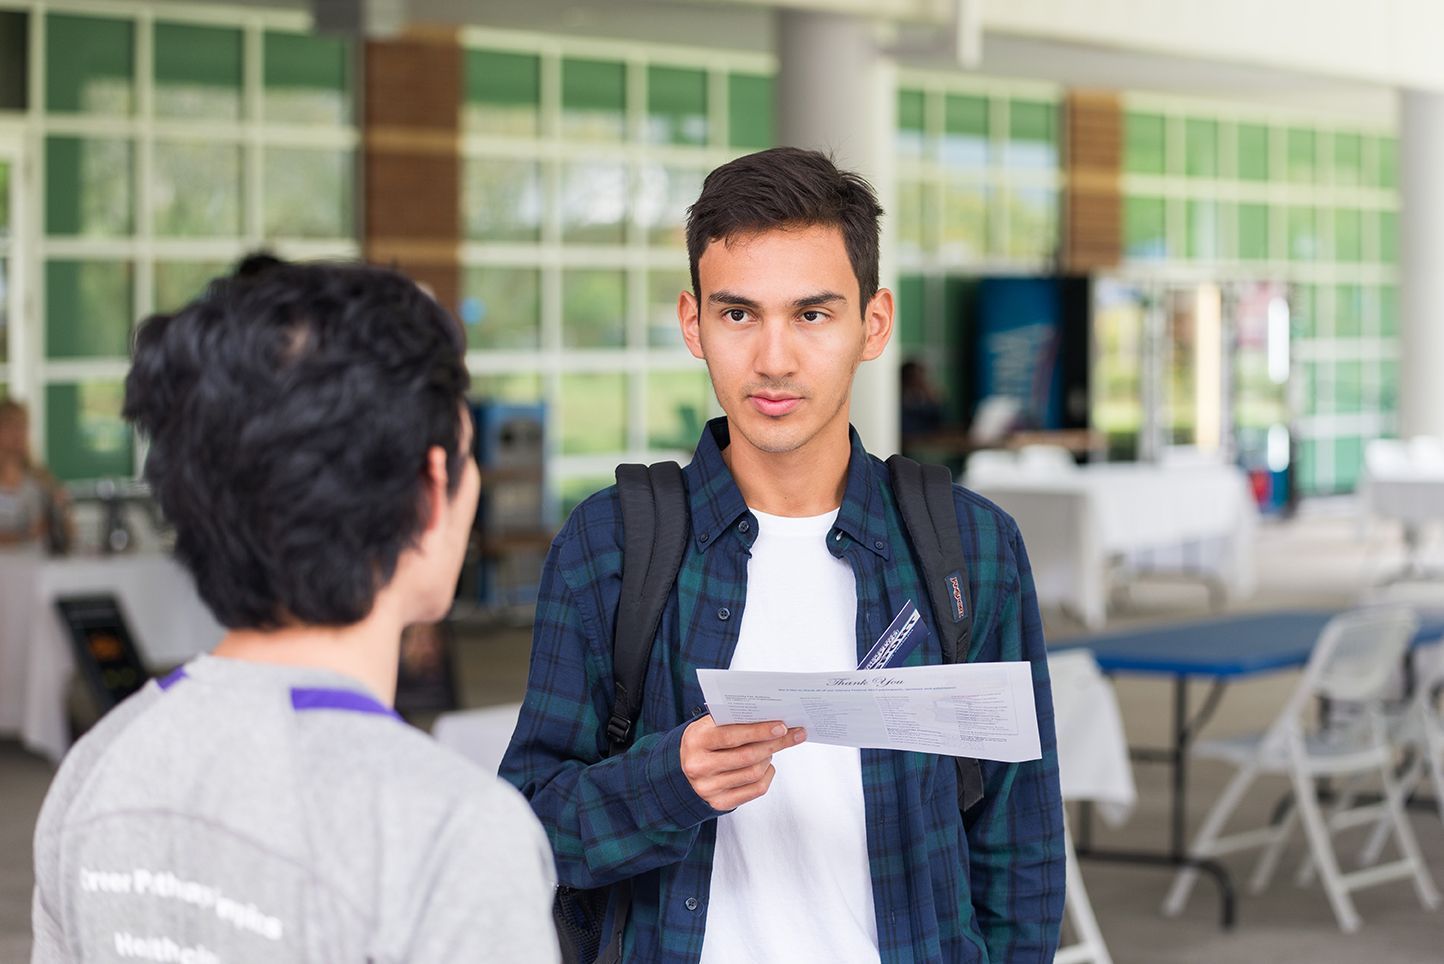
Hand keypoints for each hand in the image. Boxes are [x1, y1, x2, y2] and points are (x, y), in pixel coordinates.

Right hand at [679, 716, 805, 810]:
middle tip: (792, 734)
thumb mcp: (708, 726)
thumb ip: (733, 721)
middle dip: (774, 743)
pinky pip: (755, 790)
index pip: (732, 735)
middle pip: (747, 756)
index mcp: (696, 741)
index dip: (759, 731)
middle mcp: (700, 766)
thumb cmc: (702, 743)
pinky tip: (766, 766)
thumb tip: (771, 719)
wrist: (680, 772)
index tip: (782, 726)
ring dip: (769, 758)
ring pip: (754, 773)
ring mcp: (709, 788)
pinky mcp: (720, 803)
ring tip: (771, 748)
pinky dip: (767, 775)